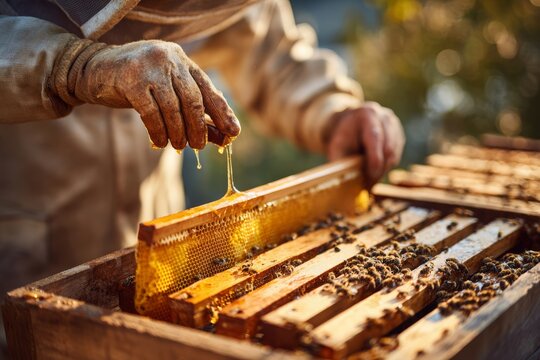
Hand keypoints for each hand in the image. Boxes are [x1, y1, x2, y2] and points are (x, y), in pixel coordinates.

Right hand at [56, 40, 239, 148]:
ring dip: (178, 132)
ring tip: (178, 146)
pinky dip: (158, 131)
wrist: (92, 70)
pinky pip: (151, 113)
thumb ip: (194, 114)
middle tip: (199, 147)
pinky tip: (160, 143)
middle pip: (193, 99)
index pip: (208, 88)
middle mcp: (169, 59)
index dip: (223, 112)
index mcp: (182, 60)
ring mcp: (149, 67)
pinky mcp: (130, 79)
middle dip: (199, 127)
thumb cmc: (136, 85)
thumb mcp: (166, 95)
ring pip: (173, 108)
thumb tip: (223, 138)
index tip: (234, 132)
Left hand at [326, 102, 404, 184]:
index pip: (375, 137)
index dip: (374, 160)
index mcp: (367, 114)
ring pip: (394, 154)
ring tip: (368, 179)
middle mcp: (384, 116)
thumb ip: (345, 162)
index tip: (369, 178)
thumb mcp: (337, 148)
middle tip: (368, 185)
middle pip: (388, 147)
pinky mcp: (398, 134)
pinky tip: (373, 169)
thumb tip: (353, 183)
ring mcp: (394, 125)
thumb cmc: (340, 139)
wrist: (346, 125)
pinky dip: (386, 166)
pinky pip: (396, 155)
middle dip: (379, 169)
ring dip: (382, 170)